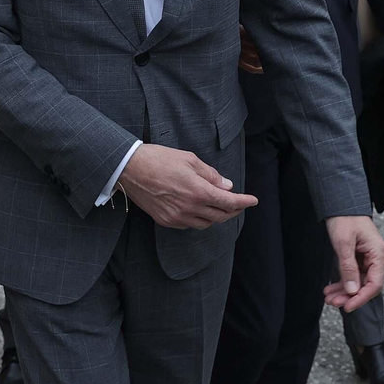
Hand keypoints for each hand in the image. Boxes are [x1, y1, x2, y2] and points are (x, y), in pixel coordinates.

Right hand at [117, 143, 257, 229]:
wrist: (129, 169)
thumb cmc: (159, 159)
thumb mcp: (189, 159)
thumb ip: (211, 174)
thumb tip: (227, 186)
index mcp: (198, 191)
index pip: (229, 202)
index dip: (244, 202)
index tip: (253, 200)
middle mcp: (189, 208)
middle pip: (220, 216)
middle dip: (233, 210)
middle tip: (239, 203)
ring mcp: (177, 217)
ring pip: (206, 223)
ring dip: (216, 216)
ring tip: (218, 205)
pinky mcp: (166, 221)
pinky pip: (189, 225)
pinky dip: (198, 218)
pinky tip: (198, 209)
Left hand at [322, 215, 383, 312]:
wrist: (340, 203)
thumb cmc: (344, 218)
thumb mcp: (344, 243)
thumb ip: (348, 267)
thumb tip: (353, 290)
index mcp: (378, 254)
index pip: (375, 284)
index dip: (361, 298)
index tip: (347, 306)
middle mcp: (376, 258)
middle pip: (366, 285)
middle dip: (350, 296)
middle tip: (333, 302)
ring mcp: (367, 258)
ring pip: (358, 282)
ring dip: (344, 291)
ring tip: (328, 298)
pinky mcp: (358, 258)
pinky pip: (352, 275)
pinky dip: (342, 282)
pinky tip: (331, 289)